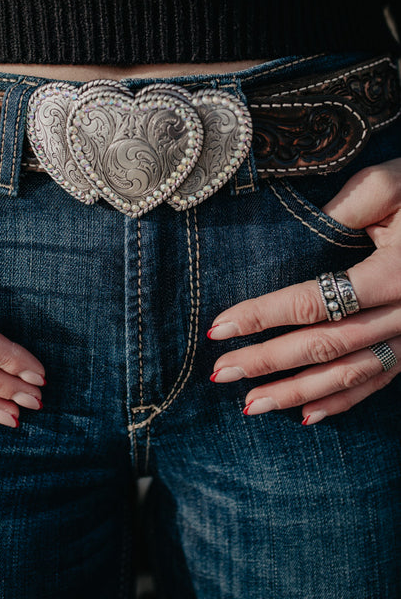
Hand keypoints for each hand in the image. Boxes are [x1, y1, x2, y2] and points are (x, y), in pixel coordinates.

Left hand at [208, 159, 400, 423]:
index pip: (314, 302)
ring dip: (297, 393)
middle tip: (220, 373)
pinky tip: (307, 416)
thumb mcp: (389, 186)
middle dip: (267, 362)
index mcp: (393, 274)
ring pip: (348, 374)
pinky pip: (377, 382)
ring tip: (250, 405)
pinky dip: (342, 401)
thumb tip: (300, 231)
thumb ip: (348, 206)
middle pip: (324, 346)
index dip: (263, 316)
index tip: (219, 327)